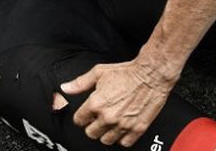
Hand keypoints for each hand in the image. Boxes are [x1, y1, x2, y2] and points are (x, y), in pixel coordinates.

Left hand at [60, 56, 178, 146]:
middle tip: (96, 119)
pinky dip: (122, 138)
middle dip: (91, 126)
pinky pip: (124, 143)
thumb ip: (80, 83)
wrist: (150, 75)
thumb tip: (65, 88)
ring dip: (105, 133)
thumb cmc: (126, 73)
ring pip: (106, 140)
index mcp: (96, 103)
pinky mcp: (137, 129)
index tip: (84, 115)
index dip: (81, 117)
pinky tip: (121, 128)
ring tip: (108, 123)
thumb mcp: (98, 73)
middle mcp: (108, 116)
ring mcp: (123, 124)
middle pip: (91, 133)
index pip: (79, 120)